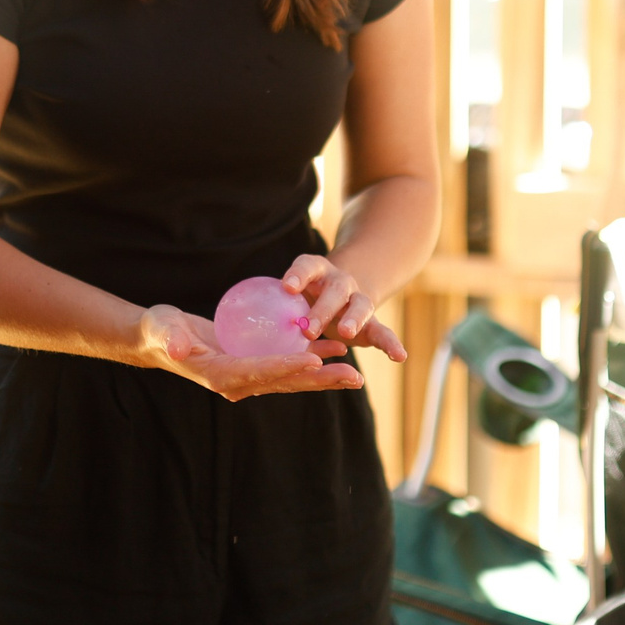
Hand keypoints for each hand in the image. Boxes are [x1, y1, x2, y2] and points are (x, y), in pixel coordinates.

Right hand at [135, 304, 365, 401]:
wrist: (164, 340)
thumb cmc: (161, 331)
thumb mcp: (162, 330)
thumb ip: (171, 339)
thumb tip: (178, 347)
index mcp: (221, 376)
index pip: (258, 372)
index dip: (286, 368)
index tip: (313, 361)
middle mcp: (240, 382)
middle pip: (285, 382)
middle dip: (320, 381)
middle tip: (354, 377)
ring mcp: (250, 376)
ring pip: (293, 377)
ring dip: (324, 375)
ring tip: (356, 372)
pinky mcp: (256, 366)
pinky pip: (289, 364)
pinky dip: (313, 358)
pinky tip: (336, 348)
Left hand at [281, 255, 407, 362]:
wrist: (345, 290)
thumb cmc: (305, 296)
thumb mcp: (291, 293)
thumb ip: (271, 303)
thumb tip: (224, 322)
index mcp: (317, 271)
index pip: (307, 266)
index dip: (298, 275)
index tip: (287, 287)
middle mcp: (341, 281)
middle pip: (335, 290)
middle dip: (323, 308)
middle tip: (308, 328)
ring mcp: (360, 299)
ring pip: (360, 306)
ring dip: (354, 319)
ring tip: (348, 334)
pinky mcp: (373, 322)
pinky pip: (383, 332)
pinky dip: (392, 343)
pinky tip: (400, 357)